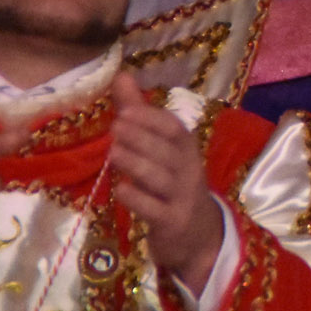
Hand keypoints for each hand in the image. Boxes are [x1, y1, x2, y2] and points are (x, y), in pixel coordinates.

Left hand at [109, 74, 224, 293]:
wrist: (197, 234)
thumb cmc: (172, 184)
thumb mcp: (162, 150)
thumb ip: (139, 114)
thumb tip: (120, 75)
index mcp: (186, 149)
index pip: (174, 129)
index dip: (153, 119)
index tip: (127, 111)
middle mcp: (188, 170)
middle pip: (167, 152)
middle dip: (142, 139)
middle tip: (115, 128)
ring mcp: (182, 197)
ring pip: (160, 179)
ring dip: (137, 164)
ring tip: (113, 153)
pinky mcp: (172, 222)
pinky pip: (155, 210)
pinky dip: (138, 199)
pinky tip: (121, 190)